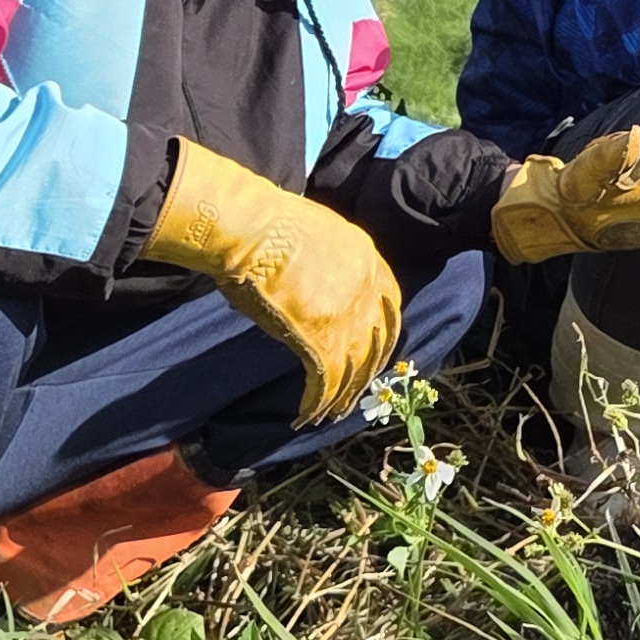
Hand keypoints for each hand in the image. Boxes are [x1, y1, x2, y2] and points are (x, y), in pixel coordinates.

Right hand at [144, 143, 399, 423]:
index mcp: (368, 259)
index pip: (389, 305)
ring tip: (330, 414)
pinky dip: (316, 402)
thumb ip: (330, 263)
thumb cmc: (268, 224)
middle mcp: (367, 290)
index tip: (376, 350)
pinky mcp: (321, 340)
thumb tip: (316, 283)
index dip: (383, 333)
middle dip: (366, 371)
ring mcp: (348, 317)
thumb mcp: (319, 235)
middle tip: (355, 391)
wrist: (251, 227)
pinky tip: (306, 415)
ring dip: (342, 396)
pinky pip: (325, 382)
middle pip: (376, 342)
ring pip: (354, 368)